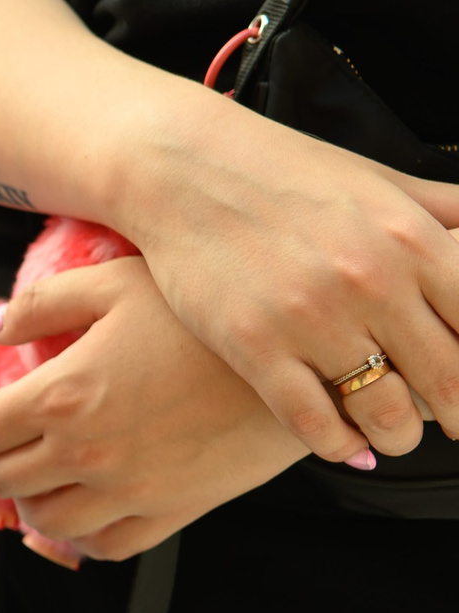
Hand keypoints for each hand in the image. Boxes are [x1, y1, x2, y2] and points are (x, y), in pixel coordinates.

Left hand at [0, 257, 306, 558]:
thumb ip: (38, 305)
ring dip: (30, 499)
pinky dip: (82, 535)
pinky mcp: (174, 512)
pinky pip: (107, 546)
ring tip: (40, 473)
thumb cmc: (203, 310)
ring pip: (45, 521)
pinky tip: (84, 509)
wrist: (299, 355)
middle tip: (5, 438)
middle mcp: (87, 453)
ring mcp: (129, 491)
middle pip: (2, 478)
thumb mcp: (115, 284)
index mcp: (63, 395)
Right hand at [119, 101, 458, 461]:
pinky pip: (313, 423)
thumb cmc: (284, 172)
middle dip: (454, 414)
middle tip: (446, 419)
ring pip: (386, 413)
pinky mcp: (253, 346)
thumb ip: (443, 212)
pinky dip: (338, 445)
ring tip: (392, 434)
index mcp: (414, 241)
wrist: (181, 167)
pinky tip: (343, 442)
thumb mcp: (379, 180)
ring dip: (399, 437)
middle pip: (448, 381)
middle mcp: (371, 281)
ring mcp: (310, 318)